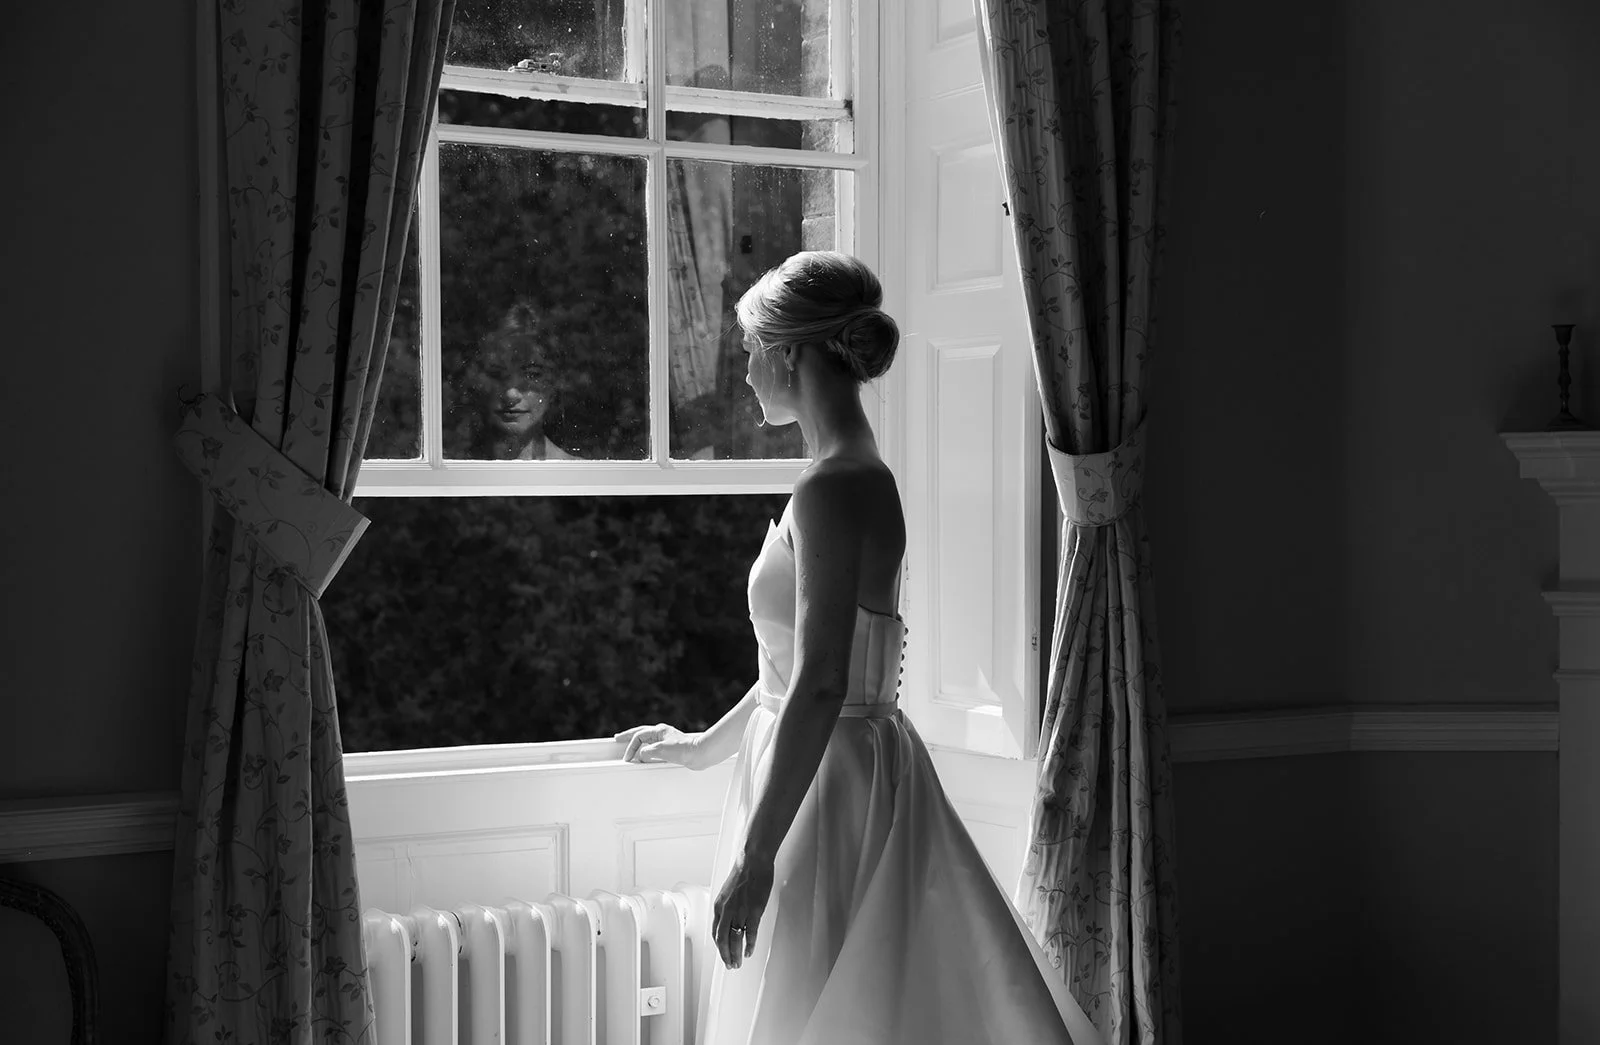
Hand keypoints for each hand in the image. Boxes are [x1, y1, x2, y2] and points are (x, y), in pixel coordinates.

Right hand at [614, 723, 708, 769]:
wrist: (699, 754)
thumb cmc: (684, 750)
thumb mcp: (660, 750)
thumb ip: (647, 752)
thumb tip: (641, 755)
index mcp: (658, 730)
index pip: (639, 736)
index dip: (631, 747)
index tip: (628, 758)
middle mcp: (661, 733)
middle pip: (640, 733)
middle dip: (628, 736)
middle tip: (617, 738)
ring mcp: (666, 740)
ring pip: (647, 739)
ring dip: (637, 742)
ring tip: (628, 744)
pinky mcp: (671, 748)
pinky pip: (653, 747)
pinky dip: (645, 749)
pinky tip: (644, 753)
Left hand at [712, 854, 773, 969]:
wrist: (753, 861)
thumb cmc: (744, 873)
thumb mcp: (729, 891)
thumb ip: (728, 906)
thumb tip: (731, 917)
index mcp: (719, 906)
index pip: (715, 932)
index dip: (719, 946)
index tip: (723, 953)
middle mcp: (727, 911)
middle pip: (722, 940)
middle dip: (725, 955)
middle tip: (730, 965)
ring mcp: (740, 912)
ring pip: (735, 940)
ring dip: (735, 954)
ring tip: (737, 964)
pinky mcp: (754, 912)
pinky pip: (750, 933)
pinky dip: (749, 945)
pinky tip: (749, 952)